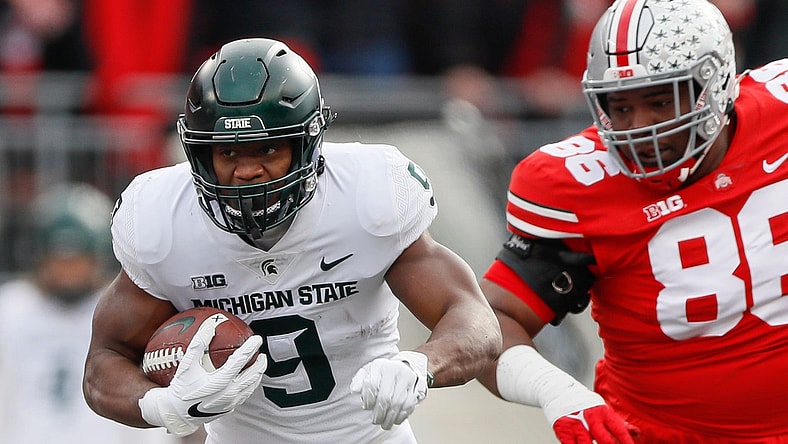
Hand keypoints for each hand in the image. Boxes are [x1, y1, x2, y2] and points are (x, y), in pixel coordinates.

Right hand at [138, 316, 266, 435]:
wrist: (178, 414)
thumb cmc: (181, 388)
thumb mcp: (187, 365)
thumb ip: (198, 344)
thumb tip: (210, 326)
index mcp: (220, 381)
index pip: (240, 360)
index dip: (250, 347)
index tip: (257, 338)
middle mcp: (229, 392)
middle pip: (253, 374)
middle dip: (260, 362)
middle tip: (261, 352)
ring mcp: (231, 401)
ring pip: (252, 385)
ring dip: (258, 373)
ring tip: (258, 363)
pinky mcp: (231, 407)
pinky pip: (246, 393)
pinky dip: (251, 383)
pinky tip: (249, 377)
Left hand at [350, 351, 429, 429]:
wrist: (403, 367)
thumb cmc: (382, 374)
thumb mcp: (368, 373)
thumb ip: (359, 381)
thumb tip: (354, 390)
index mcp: (380, 365)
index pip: (372, 385)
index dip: (368, 399)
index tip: (366, 407)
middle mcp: (395, 369)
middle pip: (386, 397)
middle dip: (379, 413)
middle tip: (375, 420)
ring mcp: (407, 378)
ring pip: (398, 403)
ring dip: (390, 418)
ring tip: (385, 424)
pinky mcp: (416, 387)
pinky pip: (409, 405)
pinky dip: (401, 416)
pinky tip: (395, 420)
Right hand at [495, 345, 637, 443]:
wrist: (558, 391)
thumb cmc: (585, 403)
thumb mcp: (603, 409)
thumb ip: (619, 423)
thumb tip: (637, 433)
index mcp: (602, 411)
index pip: (618, 429)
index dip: (626, 441)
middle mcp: (590, 417)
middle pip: (605, 440)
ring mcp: (576, 424)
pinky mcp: (562, 429)